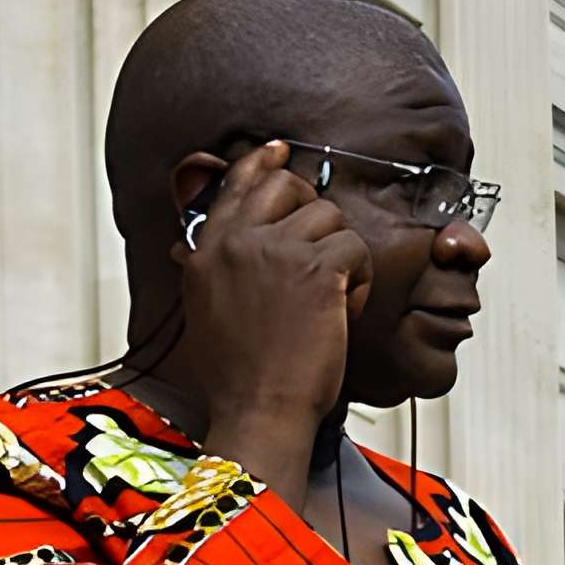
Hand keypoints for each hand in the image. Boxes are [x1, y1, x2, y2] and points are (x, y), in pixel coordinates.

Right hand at [179, 140, 371, 490]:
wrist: (258, 413)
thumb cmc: (237, 378)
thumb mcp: (205, 312)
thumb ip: (212, 268)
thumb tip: (209, 244)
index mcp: (206, 253)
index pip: (235, 186)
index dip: (262, 163)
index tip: (278, 151)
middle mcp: (236, 243)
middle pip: (286, 186)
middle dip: (311, 210)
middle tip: (320, 249)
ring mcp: (276, 252)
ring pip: (327, 217)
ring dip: (338, 256)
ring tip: (328, 300)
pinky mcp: (316, 268)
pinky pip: (353, 247)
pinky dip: (358, 280)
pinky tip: (342, 311)